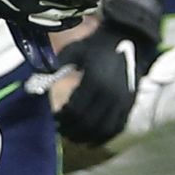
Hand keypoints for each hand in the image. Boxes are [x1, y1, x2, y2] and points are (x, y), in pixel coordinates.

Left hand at [53, 0, 166, 144]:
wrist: (130, 34)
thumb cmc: (100, 41)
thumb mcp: (76, 50)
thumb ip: (60, 66)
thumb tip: (43, 79)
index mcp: (93, 81)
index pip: (75, 110)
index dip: (63, 118)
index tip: (56, 119)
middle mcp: (109, 94)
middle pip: (87, 122)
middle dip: (72, 129)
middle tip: (62, 130)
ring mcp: (122, 99)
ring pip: (103, 128)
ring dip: (88, 136)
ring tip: (76, 138)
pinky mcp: (131, 102)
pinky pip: (118, 126)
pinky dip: (106, 136)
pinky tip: (96, 139)